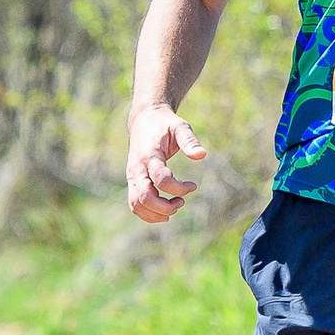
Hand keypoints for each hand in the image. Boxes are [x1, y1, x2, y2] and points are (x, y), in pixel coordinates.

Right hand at [126, 103, 207, 222]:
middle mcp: (137, 169)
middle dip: (166, 206)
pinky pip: (134, 204)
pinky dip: (148, 214)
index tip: (193, 186)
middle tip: (182, 201)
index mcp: (149, 156)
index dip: (179, 188)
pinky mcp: (132, 182)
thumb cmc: (164, 124)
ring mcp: (132, 177)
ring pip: (136, 205)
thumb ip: (189, 141)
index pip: (161, 180)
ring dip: (156, 213)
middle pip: (145, 197)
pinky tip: (165, 212)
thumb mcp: (179, 127)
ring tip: (175, 206)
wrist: (143, 120)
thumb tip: (202, 155)